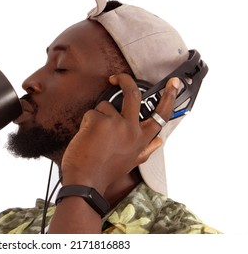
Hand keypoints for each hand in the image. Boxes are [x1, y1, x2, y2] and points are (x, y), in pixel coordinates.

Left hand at [61, 74, 179, 193]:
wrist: (85, 181)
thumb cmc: (105, 171)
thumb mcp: (132, 162)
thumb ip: (146, 149)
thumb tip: (159, 140)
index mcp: (142, 139)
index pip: (161, 115)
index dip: (169, 97)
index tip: (174, 83)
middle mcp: (132, 130)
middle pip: (133, 95)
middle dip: (125, 81)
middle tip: (116, 78)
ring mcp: (116, 123)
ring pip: (105, 106)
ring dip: (97, 117)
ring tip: (93, 136)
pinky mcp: (99, 120)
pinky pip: (91, 113)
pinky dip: (86, 123)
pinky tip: (86, 138)